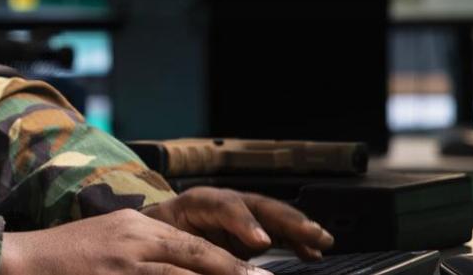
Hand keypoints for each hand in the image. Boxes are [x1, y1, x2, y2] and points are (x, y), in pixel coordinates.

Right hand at [0, 208, 277, 274]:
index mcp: (138, 229)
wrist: (19, 262)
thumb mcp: (112, 242)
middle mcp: (134, 242)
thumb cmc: (67, 257)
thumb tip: (188, 265)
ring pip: (179, 273)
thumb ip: (150, 253)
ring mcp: (123, 266)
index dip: (231, 264)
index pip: (195, 247)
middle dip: (233, 272)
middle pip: (195, 257)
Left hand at [140, 187, 333, 261]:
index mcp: (196, 203)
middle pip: (258, 206)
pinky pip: (276, 232)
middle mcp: (222, 203)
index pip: (224, 206)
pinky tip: (314, 253)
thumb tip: (203, 268)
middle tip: (310, 234)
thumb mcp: (165, 248)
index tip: (261, 243)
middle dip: (286, 220)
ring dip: (299, 228)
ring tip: (322, 241)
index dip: (244, 223)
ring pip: (272, 216)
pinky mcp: (247, 231)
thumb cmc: (154, 244)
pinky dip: (295, 241)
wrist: (150, 239)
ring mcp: (237, 215)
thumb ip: (190, 256)